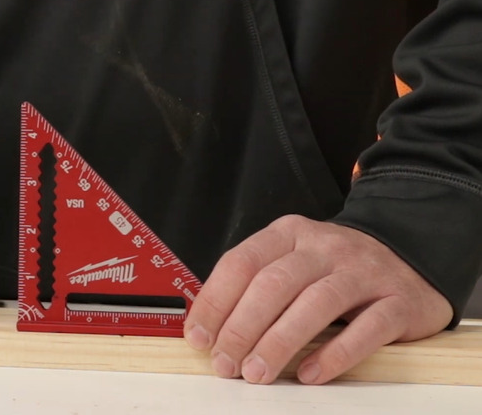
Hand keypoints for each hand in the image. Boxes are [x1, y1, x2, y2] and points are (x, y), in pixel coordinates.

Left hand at [183, 214, 451, 384]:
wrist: (409, 257)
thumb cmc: (335, 268)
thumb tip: (207, 328)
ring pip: (315, 303)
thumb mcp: (292, 262)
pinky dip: (334, 354)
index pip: (242, 262)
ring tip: (257, 372)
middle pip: (274, 284)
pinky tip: (309, 374)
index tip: (200, 337)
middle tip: (226, 363)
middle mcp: (325, 247)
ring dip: (279, 343)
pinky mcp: (399, 301)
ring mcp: (364, 271)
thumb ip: (254, 286)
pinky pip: (366, 328)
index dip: (215, 302)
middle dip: (242, 328)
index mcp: (289, 234)